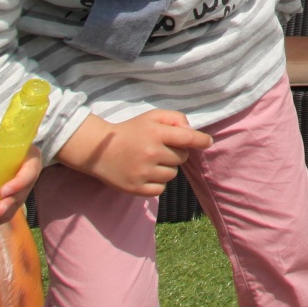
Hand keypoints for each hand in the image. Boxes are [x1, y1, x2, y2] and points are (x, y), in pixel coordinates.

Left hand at [0, 142, 44, 227]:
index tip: (2, 192)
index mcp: (29, 160)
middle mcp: (29, 177)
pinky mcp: (13, 202)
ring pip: (14, 206)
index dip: (18, 184)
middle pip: (22, 193)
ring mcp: (22, 191)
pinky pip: (8, 213)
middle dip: (8, 204)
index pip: (28, 173)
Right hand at [57, 109, 212, 195]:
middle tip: (160, 149)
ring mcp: (143, 172)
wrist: (99, 150)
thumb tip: (192, 132)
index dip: (202, 140)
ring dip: (166, 168)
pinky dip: (157, 183)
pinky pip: (160, 189)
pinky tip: (145, 173)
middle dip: (176, 153)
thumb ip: (175, 119)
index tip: (208, 142)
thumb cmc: (131, 131)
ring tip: (150, 161)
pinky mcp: (136, 188)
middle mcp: (151, 153)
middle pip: (182, 157)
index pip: (188, 138)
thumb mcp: (152, 117)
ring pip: (172, 174)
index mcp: (156, 133)